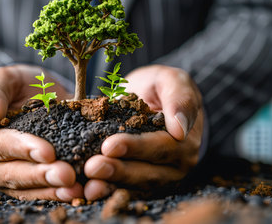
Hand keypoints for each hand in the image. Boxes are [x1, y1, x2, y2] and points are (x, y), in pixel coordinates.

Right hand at [0, 64, 82, 200]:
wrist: (38, 95)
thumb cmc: (18, 85)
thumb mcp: (5, 78)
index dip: (21, 149)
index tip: (47, 151)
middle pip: (11, 173)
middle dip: (40, 175)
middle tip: (66, 175)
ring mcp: (5, 177)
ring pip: (25, 189)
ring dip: (50, 189)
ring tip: (73, 187)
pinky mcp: (25, 186)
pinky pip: (38, 194)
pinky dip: (56, 194)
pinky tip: (75, 193)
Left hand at [84, 65, 203, 199]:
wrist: (149, 99)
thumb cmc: (160, 87)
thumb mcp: (171, 80)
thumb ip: (180, 98)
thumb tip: (180, 128)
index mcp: (185, 142)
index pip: (160, 147)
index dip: (135, 147)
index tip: (109, 146)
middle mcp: (175, 166)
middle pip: (146, 173)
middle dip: (117, 171)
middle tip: (92, 167)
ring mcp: (158, 178)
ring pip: (133, 185)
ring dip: (109, 185)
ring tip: (88, 184)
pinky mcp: (140, 183)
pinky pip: (123, 189)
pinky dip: (105, 191)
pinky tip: (86, 190)